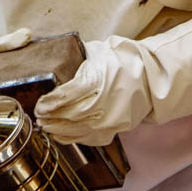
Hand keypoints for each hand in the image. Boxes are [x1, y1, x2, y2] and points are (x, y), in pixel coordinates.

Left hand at [34, 38, 151, 145]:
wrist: (153, 78)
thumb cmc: (124, 61)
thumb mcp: (100, 51)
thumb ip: (76, 58)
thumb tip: (53, 61)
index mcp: (99, 80)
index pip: (65, 96)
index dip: (48, 103)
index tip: (40, 105)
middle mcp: (104, 103)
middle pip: (67, 115)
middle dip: (49, 118)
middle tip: (38, 117)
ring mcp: (110, 120)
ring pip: (74, 130)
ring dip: (56, 130)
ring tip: (45, 125)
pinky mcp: (114, 130)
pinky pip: (86, 139)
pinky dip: (70, 138)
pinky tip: (60, 133)